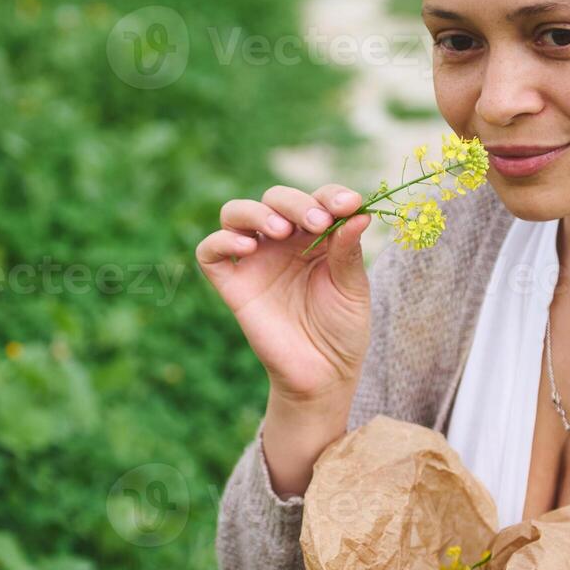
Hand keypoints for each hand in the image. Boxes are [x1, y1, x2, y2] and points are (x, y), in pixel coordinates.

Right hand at [195, 184, 371, 401]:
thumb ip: (348, 250)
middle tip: (317, 224)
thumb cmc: (342, 329)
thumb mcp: (353, 288)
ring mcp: (255, 261)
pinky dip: (221, 240)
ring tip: (280, 231)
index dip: (331, 195)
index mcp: (316, 236)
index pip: (317, 198)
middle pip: (275, 198)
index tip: (349, 204)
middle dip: (296, 203)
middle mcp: (282, 242)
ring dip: (257, 212)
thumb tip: (358, 212)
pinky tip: (246, 247)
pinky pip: (210, 252)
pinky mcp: (233, 285)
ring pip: (236, 213)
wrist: (322, 375)